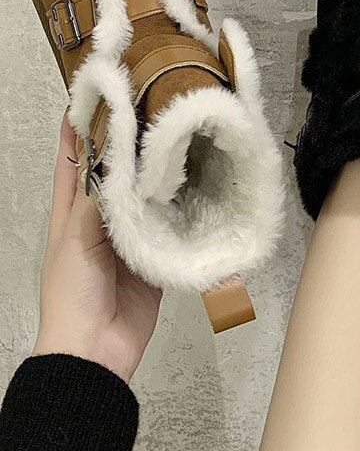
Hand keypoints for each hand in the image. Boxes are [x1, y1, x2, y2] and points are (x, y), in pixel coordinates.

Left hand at [32, 113, 161, 381]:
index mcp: (71, 215)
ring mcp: (131, 239)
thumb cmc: (74, 295)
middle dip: (128, 149)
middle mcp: (102, 222)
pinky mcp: (156, 257)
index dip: (76, 134)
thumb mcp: (76, 242)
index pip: (72, 165)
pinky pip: (170, 228)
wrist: (96, 349)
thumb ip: (97, 203)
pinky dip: (181, 210)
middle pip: (116, 177)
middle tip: (151, 117)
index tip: (89, 101)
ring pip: (145, 199)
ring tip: (178, 145)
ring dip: (158, 177)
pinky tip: (197, 189)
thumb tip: (119, 164)